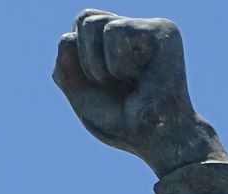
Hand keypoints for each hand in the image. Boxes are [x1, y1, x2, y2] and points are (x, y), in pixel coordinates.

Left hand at [53, 10, 227, 175]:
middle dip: (84, 60)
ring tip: (125, 82)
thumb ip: (65, 67)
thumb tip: (66, 38)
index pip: (78, 29)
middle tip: (112, 85)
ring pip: (91, 22)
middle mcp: (134, 31)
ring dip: (95, 64)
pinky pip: (114, 30)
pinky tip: (139, 77)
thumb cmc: (123, 122)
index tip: (100, 87)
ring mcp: (149, 27)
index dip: (76, 60)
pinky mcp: (162, 30)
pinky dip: (114, 63)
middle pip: (84, 18)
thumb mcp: (81, 96)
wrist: (155, 139)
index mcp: (117, 44)